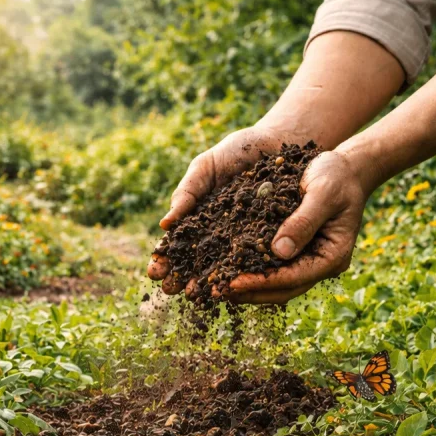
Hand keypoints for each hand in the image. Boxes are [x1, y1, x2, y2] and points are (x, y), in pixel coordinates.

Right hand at [147, 125, 303, 282]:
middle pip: (196, 261)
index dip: (165, 259)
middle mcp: (220, 233)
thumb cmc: (239, 150)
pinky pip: (255, 258)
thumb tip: (164, 225)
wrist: (281, 141)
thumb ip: (187, 192)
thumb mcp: (206, 166)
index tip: (154, 272)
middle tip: (171, 290)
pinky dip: (243, 272)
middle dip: (182, 277)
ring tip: (195, 294)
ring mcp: (244, 239)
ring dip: (207, 281)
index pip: (178, 244)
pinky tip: (231, 285)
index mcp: (199, 217)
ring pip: (223, 265)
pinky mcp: (269, 239)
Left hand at [227, 149, 376, 303]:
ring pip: (276, 285)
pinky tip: (227, 270)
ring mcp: (310, 261)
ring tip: (217, 288)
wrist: (345, 168)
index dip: (262, 282)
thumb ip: (303, 221)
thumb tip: (278, 252)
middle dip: (250, 293)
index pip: (293, 278)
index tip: (233, 282)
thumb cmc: (337, 176)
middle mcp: (321, 265)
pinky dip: (251, 272)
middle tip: (217, 292)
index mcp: (333, 256)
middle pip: (283, 290)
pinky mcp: (298, 253)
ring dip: (248, 288)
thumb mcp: (323, 193)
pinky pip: (272, 269)